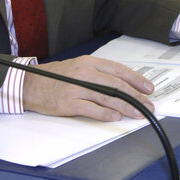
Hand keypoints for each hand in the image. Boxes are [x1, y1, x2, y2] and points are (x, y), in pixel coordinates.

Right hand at [22, 55, 154, 120]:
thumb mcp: (79, 67)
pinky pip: (92, 109)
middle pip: (117, 85)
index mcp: (89, 62)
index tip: (148, 88)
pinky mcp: (69, 103)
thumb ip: (99, 73)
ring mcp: (76, 88)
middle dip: (136, 96)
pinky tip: (116, 117)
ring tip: (138, 113)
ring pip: (108, 98)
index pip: (118, 70)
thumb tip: (122, 84)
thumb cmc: (56, 77)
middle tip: (148, 104)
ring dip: (126, 107)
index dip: (136, 79)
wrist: (31, 84)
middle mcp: (84, 73)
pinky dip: (106, 114)